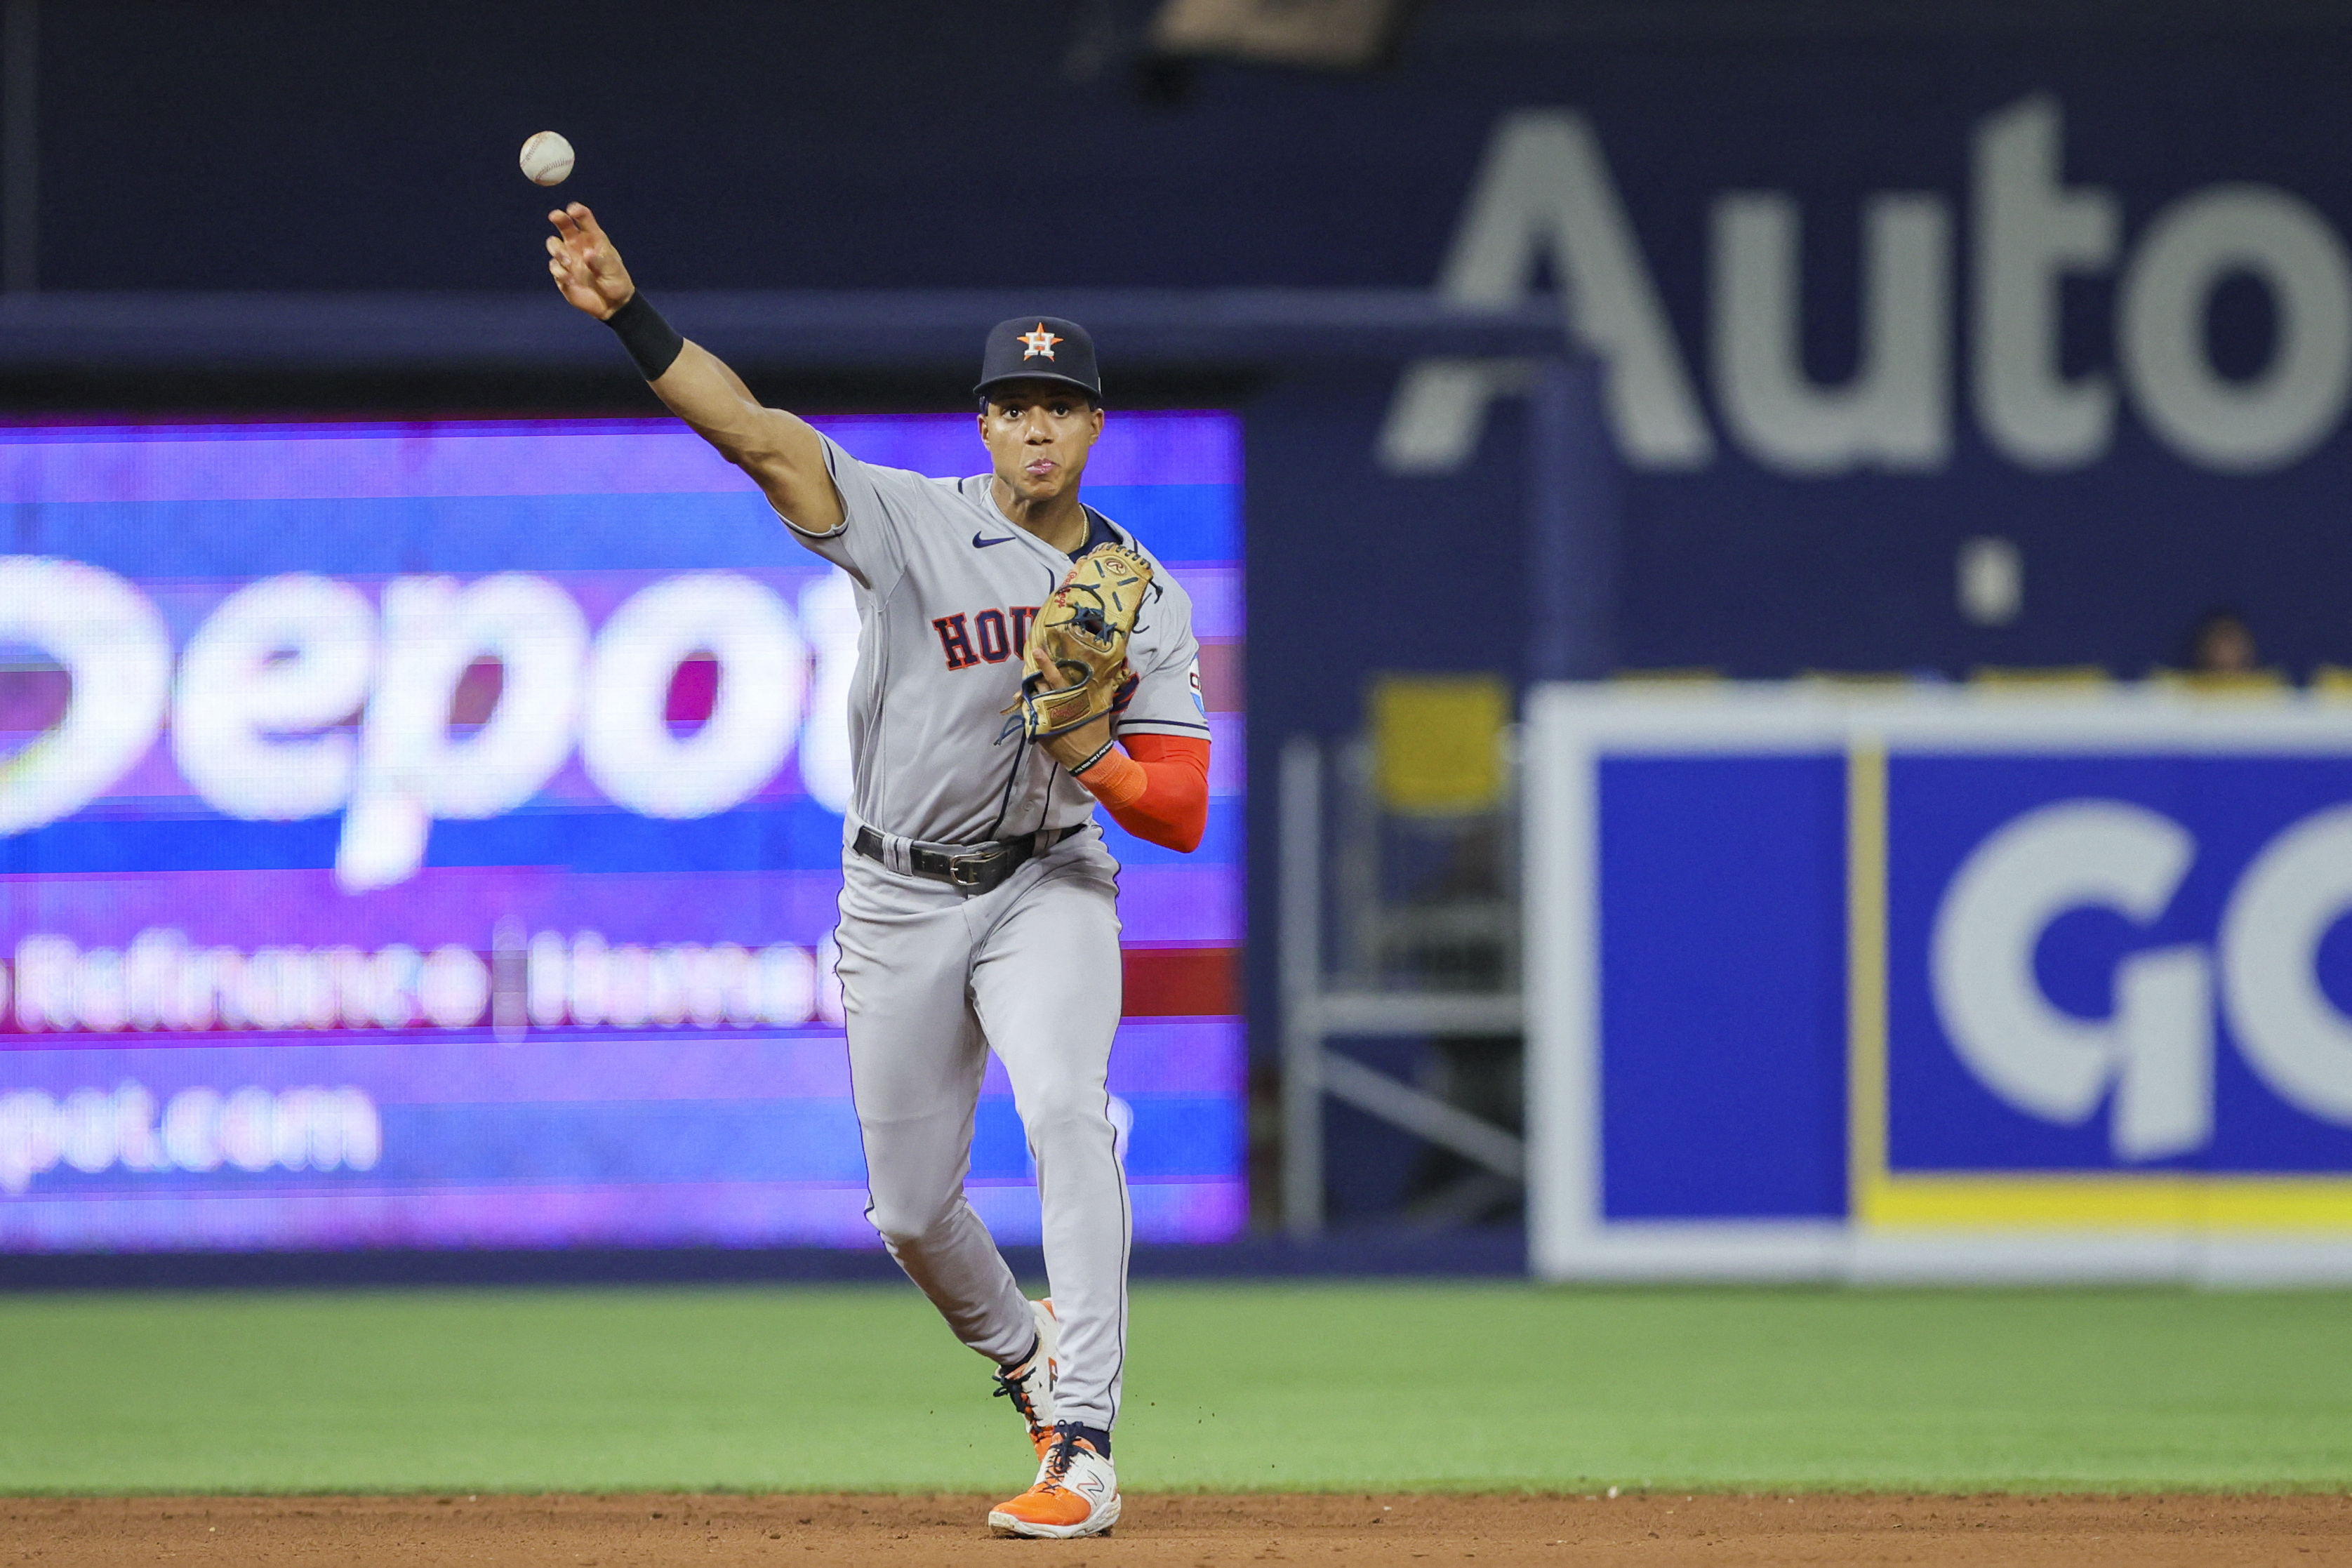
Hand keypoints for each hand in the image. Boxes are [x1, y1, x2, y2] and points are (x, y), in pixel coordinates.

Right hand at [545, 202, 635, 320]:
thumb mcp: (613, 271)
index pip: (584, 220)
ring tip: (568, 262)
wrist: (612, 305)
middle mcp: (578, 245)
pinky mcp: (562, 274)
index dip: (578, 212)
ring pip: (553, 244)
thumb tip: (587, 253)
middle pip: (563, 225)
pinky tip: (570, 280)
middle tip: (555, 216)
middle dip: (558, 218)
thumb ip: (600, 261)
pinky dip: (560, 272)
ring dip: (557, 251)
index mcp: (594, 239)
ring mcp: (568, 259)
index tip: (573, 210)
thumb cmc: (616, 282)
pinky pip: (554, 267)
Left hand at [1033, 660, 1115, 773]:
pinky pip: (1029, 713)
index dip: (1046, 664)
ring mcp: (1044, 718)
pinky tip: (1028, 702)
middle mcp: (1053, 706)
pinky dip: (1028, 706)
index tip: (1037, 651)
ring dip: (1029, 689)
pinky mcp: (1039, 729)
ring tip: (1028, 684)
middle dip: (1033, 674)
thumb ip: (1103, 688)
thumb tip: (1110, 671)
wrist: (1088, 757)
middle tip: (1030, 663)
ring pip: (1031, 697)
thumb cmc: (1095, 730)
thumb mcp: (1101, 707)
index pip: (1055, 677)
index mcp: (1069, 698)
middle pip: (1038, 684)